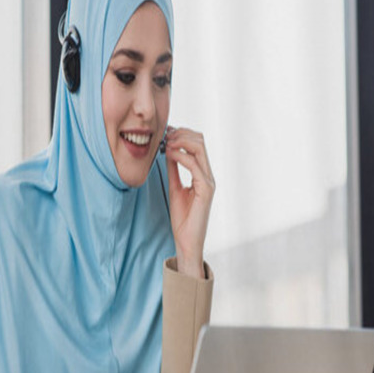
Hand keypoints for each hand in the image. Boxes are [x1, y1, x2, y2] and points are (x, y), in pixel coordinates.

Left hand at [164, 127, 214, 277]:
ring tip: (165, 143)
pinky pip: (194, 165)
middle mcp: (209, 175)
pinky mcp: (206, 190)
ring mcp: (209, 181)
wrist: (186, 240)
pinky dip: (180, 156)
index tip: (165, 132)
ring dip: (180, 141)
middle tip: (164, 135)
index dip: (181, 133)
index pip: (197, 143)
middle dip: (181, 133)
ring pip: (199, 148)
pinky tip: (168, 154)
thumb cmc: (182, 218)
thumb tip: (168, 150)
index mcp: (203, 174)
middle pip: (200, 141)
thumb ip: (174, 169)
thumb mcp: (175, 187)